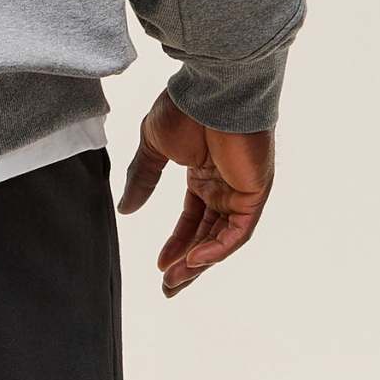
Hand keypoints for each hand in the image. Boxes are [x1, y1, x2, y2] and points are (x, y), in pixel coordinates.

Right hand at [116, 89, 274, 297]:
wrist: (212, 92)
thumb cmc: (184, 109)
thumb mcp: (153, 145)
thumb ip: (142, 177)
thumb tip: (125, 208)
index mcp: (202, 174)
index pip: (192, 218)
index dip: (176, 243)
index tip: (159, 265)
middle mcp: (223, 187)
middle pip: (206, 235)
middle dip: (187, 263)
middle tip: (168, 287)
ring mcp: (239, 191)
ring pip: (220, 239)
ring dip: (199, 262)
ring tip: (175, 281)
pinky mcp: (253, 194)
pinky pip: (237, 231)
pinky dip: (216, 248)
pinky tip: (194, 260)